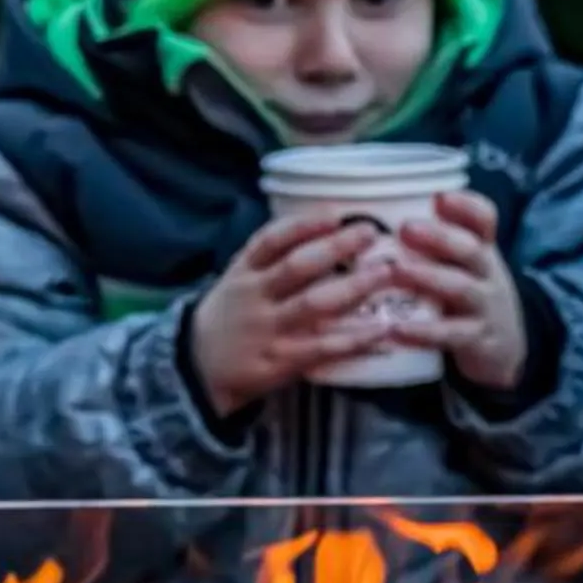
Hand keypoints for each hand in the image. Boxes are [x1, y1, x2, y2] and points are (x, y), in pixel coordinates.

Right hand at [188, 214, 393, 414]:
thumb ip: (270, 259)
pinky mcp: (280, 362)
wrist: (198, 368)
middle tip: (370, 233)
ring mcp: (268, 330)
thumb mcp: (237, 279)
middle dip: (336, 247)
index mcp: (243, 272)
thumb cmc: (230, 316)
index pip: (270, 240)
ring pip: (313, 304)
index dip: (303, 225)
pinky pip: (322, 348)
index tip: (336, 214)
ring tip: (385, 273)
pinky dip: (354, 338)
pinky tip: (381, 329)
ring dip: (353, 287)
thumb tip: (324, 228)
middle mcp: (255, 297)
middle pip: (297, 267)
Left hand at [384, 190, 529, 391]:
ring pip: (460, 288)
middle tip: (406, 228)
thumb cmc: (468, 295)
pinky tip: (397, 328)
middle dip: (439, 237)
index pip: (483, 218)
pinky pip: (450, 335)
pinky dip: (424, 332)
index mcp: (481, 248)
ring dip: (427, 277)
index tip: (439, 196)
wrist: (505, 347)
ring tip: (396, 270)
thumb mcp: (462, 264)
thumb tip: (381, 210)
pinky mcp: (476, 340)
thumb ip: (435, 239)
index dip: (465, 205)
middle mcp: (486, 272)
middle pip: (471, 249)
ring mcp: (483, 306)